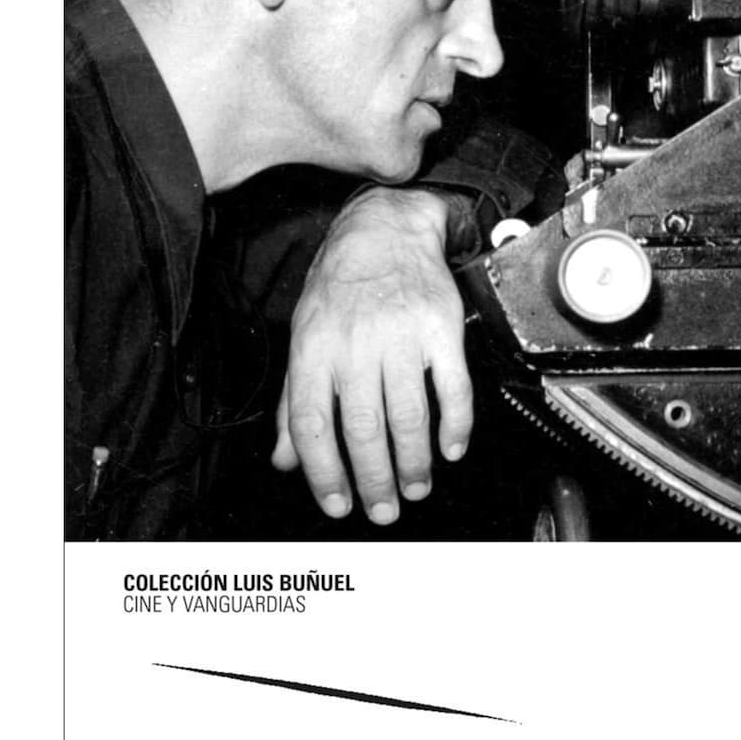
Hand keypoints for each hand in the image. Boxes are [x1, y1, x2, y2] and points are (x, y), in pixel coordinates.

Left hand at [271, 187, 472, 523]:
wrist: (384, 229)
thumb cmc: (340, 287)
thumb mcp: (303, 337)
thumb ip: (293, 402)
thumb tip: (285, 459)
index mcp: (314, 349)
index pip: (312, 423)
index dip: (324, 472)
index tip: (338, 504)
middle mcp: (354, 344)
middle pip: (362, 427)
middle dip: (374, 478)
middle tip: (384, 511)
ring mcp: (401, 335)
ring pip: (408, 414)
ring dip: (413, 461)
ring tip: (415, 489)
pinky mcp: (441, 329)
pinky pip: (452, 387)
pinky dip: (455, 425)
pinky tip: (451, 449)